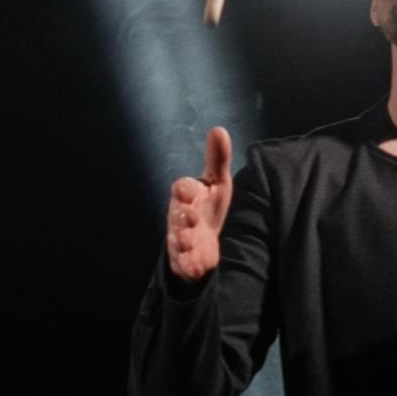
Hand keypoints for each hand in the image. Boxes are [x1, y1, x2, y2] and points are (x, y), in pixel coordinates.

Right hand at [164, 126, 232, 282]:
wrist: (201, 244)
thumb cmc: (207, 207)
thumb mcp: (216, 183)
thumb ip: (217, 159)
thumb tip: (219, 129)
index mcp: (186, 196)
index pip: (182, 189)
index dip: (185, 189)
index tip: (190, 190)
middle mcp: (180, 216)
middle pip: (178, 214)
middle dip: (182, 215)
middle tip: (190, 215)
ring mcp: (181, 238)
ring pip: (178, 238)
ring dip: (182, 239)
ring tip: (187, 240)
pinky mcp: (185, 259)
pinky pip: (183, 262)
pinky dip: (187, 264)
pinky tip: (195, 266)